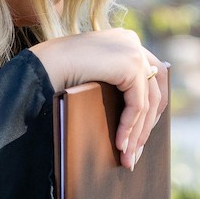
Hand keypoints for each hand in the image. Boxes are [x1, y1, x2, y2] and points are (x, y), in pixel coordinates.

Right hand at [28, 28, 167, 166]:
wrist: (43, 65)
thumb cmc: (56, 73)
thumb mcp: (94, 75)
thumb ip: (115, 83)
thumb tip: (134, 119)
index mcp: (126, 41)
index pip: (153, 78)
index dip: (150, 109)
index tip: (140, 136)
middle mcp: (133, 42)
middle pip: (155, 90)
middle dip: (147, 126)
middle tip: (135, 152)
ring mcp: (134, 51)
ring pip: (148, 102)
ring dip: (138, 133)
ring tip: (127, 157)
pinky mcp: (131, 64)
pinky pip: (138, 105)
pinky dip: (129, 127)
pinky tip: (120, 144)